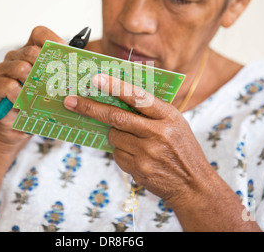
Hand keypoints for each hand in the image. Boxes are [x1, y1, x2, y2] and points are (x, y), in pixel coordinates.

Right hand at [0, 26, 65, 149]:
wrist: (13, 126)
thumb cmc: (34, 104)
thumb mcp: (50, 87)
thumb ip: (60, 75)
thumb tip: (82, 69)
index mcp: (29, 53)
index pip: (39, 34)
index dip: (53, 40)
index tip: (65, 53)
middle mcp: (14, 57)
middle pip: (31, 51)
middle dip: (47, 66)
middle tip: (56, 81)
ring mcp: (1, 70)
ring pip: (20, 67)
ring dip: (34, 82)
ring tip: (40, 94)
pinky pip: (9, 85)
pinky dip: (20, 95)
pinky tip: (24, 103)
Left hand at [63, 73, 213, 205]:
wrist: (193, 185)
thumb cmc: (182, 149)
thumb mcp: (176, 124)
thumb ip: (151, 111)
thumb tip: (117, 98)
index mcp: (168, 116)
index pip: (137, 97)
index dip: (115, 86)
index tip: (95, 79)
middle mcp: (157, 133)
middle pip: (116, 117)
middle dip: (90, 108)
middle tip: (70, 101)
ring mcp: (147, 153)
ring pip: (114, 136)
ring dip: (115, 135)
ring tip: (135, 141)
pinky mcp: (138, 169)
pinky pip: (117, 154)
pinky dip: (121, 152)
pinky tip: (139, 156)